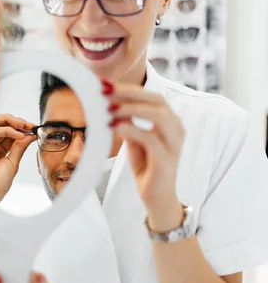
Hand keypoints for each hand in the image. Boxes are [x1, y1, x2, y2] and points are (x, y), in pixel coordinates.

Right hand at [0, 114, 35, 201]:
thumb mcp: (13, 162)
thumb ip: (19, 147)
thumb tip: (30, 135)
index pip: (6, 129)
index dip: (19, 126)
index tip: (33, 127)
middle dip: (14, 120)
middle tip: (29, 124)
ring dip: (10, 121)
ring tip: (24, 126)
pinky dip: (6, 130)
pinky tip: (18, 135)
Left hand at [105, 81, 184, 231]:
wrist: (156, 197)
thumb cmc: (147, 166)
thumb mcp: (135, 139)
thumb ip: (128, 121)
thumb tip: (110, 102)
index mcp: (170, 121)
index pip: (151, 96)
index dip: (129, 88)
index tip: (106, 85)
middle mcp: (176, 128)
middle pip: (156, 100)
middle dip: (129, 93)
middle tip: (106, 91)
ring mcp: (174, 143)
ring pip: (158, 115)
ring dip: (131, 109)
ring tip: (109, 109)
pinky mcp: (167, 158)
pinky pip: (150, 138)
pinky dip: (131, 129)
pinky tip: (114, 127)